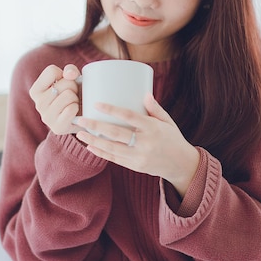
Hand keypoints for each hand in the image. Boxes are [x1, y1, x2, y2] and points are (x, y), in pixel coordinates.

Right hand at [29, 64, 81, 134]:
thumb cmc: (73, 95)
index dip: (64, 75)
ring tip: (73, 103)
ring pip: (68, 95)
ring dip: (76, 98)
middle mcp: (38, 104)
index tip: (64, 83)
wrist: (80, 119)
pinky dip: (77, 108)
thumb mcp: (70, 78)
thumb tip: (70, 74)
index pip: (52, 71)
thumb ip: (69, 70)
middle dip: (74, 87)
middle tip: (72, 96)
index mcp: (36, 91)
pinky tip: (74, 113)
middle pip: (64, 83)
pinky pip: (71, 108)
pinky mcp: (57, 127)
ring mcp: (47, 117)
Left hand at [75, 93, 199, 196]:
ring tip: (79, 134)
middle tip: (81, 119)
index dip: (112, 110)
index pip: (129, 117)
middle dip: (96, 126)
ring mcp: (139, 157)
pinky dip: (101, 153)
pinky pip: (115, 159)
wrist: (181, 165)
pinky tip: (90, 147)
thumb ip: (155, 109)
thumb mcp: (168, 121)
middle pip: (116, 133)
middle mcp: (145, 143)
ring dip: (93, 141)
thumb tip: (145, 93)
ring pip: (112, 148)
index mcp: (153, 128)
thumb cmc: (173, 138)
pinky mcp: (135, 166)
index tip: (96, 103)